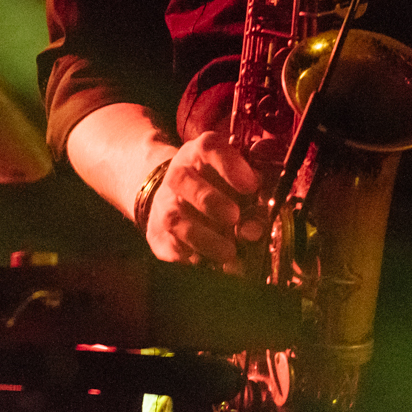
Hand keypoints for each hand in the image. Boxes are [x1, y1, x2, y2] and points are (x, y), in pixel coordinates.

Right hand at [145, 131, 266, 269]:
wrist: (177, 196)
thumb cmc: (218, 185)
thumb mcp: (238, 179)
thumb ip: (254, 197)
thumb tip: (254, 228)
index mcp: (200, 153)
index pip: (209, 148)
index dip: (230, 165)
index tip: (251, 185)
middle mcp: (178, 174)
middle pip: (185, 181)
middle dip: (211, 202)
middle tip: (234, 217)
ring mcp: (164, 203)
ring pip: (174, 218)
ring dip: (203, 238)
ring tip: (228, 251)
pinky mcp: (157, 233)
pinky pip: (168, 246)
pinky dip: (188, 258)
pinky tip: (207, 263)